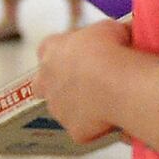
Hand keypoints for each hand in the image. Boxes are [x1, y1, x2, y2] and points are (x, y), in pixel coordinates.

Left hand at [34, 19, 133, 144]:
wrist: (116, 83)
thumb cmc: (111, 50)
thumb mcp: (108, 29)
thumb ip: (101, 35)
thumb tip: (112, 38)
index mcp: (51, 49)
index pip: (48, 49)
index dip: (66, 52)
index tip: (83, 54)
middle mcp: (46, 80)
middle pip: (43, 84)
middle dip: (58, 84)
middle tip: (84, 83)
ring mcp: (57, 107)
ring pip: (63, 109)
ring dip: (79, 106)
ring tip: (106, 101)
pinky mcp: (73, 129)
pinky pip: (84, 129)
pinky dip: (97, 126)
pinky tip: (114, 118)